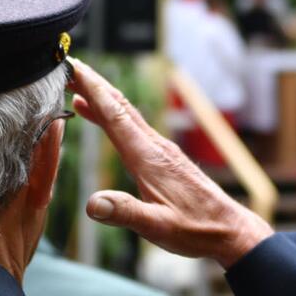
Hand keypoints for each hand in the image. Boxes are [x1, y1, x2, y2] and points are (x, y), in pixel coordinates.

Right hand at [69, 60, 272, 268]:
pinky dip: (111, 115)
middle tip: (68, 65)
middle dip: (93, 83)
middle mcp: (154, 146)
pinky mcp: (163, 157)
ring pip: (125, 114)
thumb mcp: (157, 227)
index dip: (92, 89)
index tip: (73, 67)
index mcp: (148, 158)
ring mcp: (160, 149)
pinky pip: (132, 126)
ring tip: (76, 84)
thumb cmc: (195, 229)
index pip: (115, 115)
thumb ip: (125, 213)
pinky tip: (99, 117)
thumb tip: (91, 204)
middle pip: (119, 106)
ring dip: (101, 97)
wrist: (228, 229)